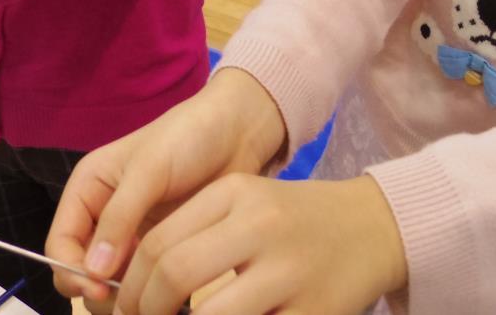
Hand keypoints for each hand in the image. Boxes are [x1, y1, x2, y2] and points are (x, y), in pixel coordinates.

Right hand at [48, 69, 286, 306]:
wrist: (238, 132)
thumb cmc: (187, 138)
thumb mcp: (149, 169)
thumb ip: (119, 216)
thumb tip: (93, 271)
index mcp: (88, 190)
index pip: (61, 243)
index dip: (72, 271)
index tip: (101, 289)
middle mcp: (103, 216)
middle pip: (81, 271)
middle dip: (97, 291)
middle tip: (130, 300)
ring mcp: (132, 235)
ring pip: (111, 283)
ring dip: (124, 298)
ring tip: (153, 300)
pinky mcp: (161, 249)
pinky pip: (144, 282)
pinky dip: (150, 294)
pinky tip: (170, 297)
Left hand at [116, 174, 406, 314]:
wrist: (373, 227)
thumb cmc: (293, 222)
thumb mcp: (245, 205)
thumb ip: (195, 234)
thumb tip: (135, 287)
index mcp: (235, 193)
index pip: (157, 243)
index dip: (129, 286)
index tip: (122, 308)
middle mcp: (261, 225)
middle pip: (174, 274)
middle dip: (143, 311)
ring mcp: (290, 270)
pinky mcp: (315, 310)